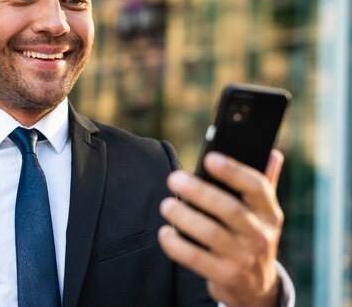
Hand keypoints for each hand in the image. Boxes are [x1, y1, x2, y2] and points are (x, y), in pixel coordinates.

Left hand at [158, 150, 284, 306]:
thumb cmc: (250, 237)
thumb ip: (265, 182)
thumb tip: (273, 151)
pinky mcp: (226, 275)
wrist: (255, 287)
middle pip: (229, 209)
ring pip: (211, 233)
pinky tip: (165, 233)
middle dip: (199, 192)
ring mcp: (244, 257)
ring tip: (166, 205)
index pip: (257, 187)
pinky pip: (196, 259)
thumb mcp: (262, 213)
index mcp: (269, 212)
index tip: (209, 158)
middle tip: (173, 179)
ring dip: (184, 217)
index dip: (233, 171)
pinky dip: (177, 245)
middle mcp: (260, 234)